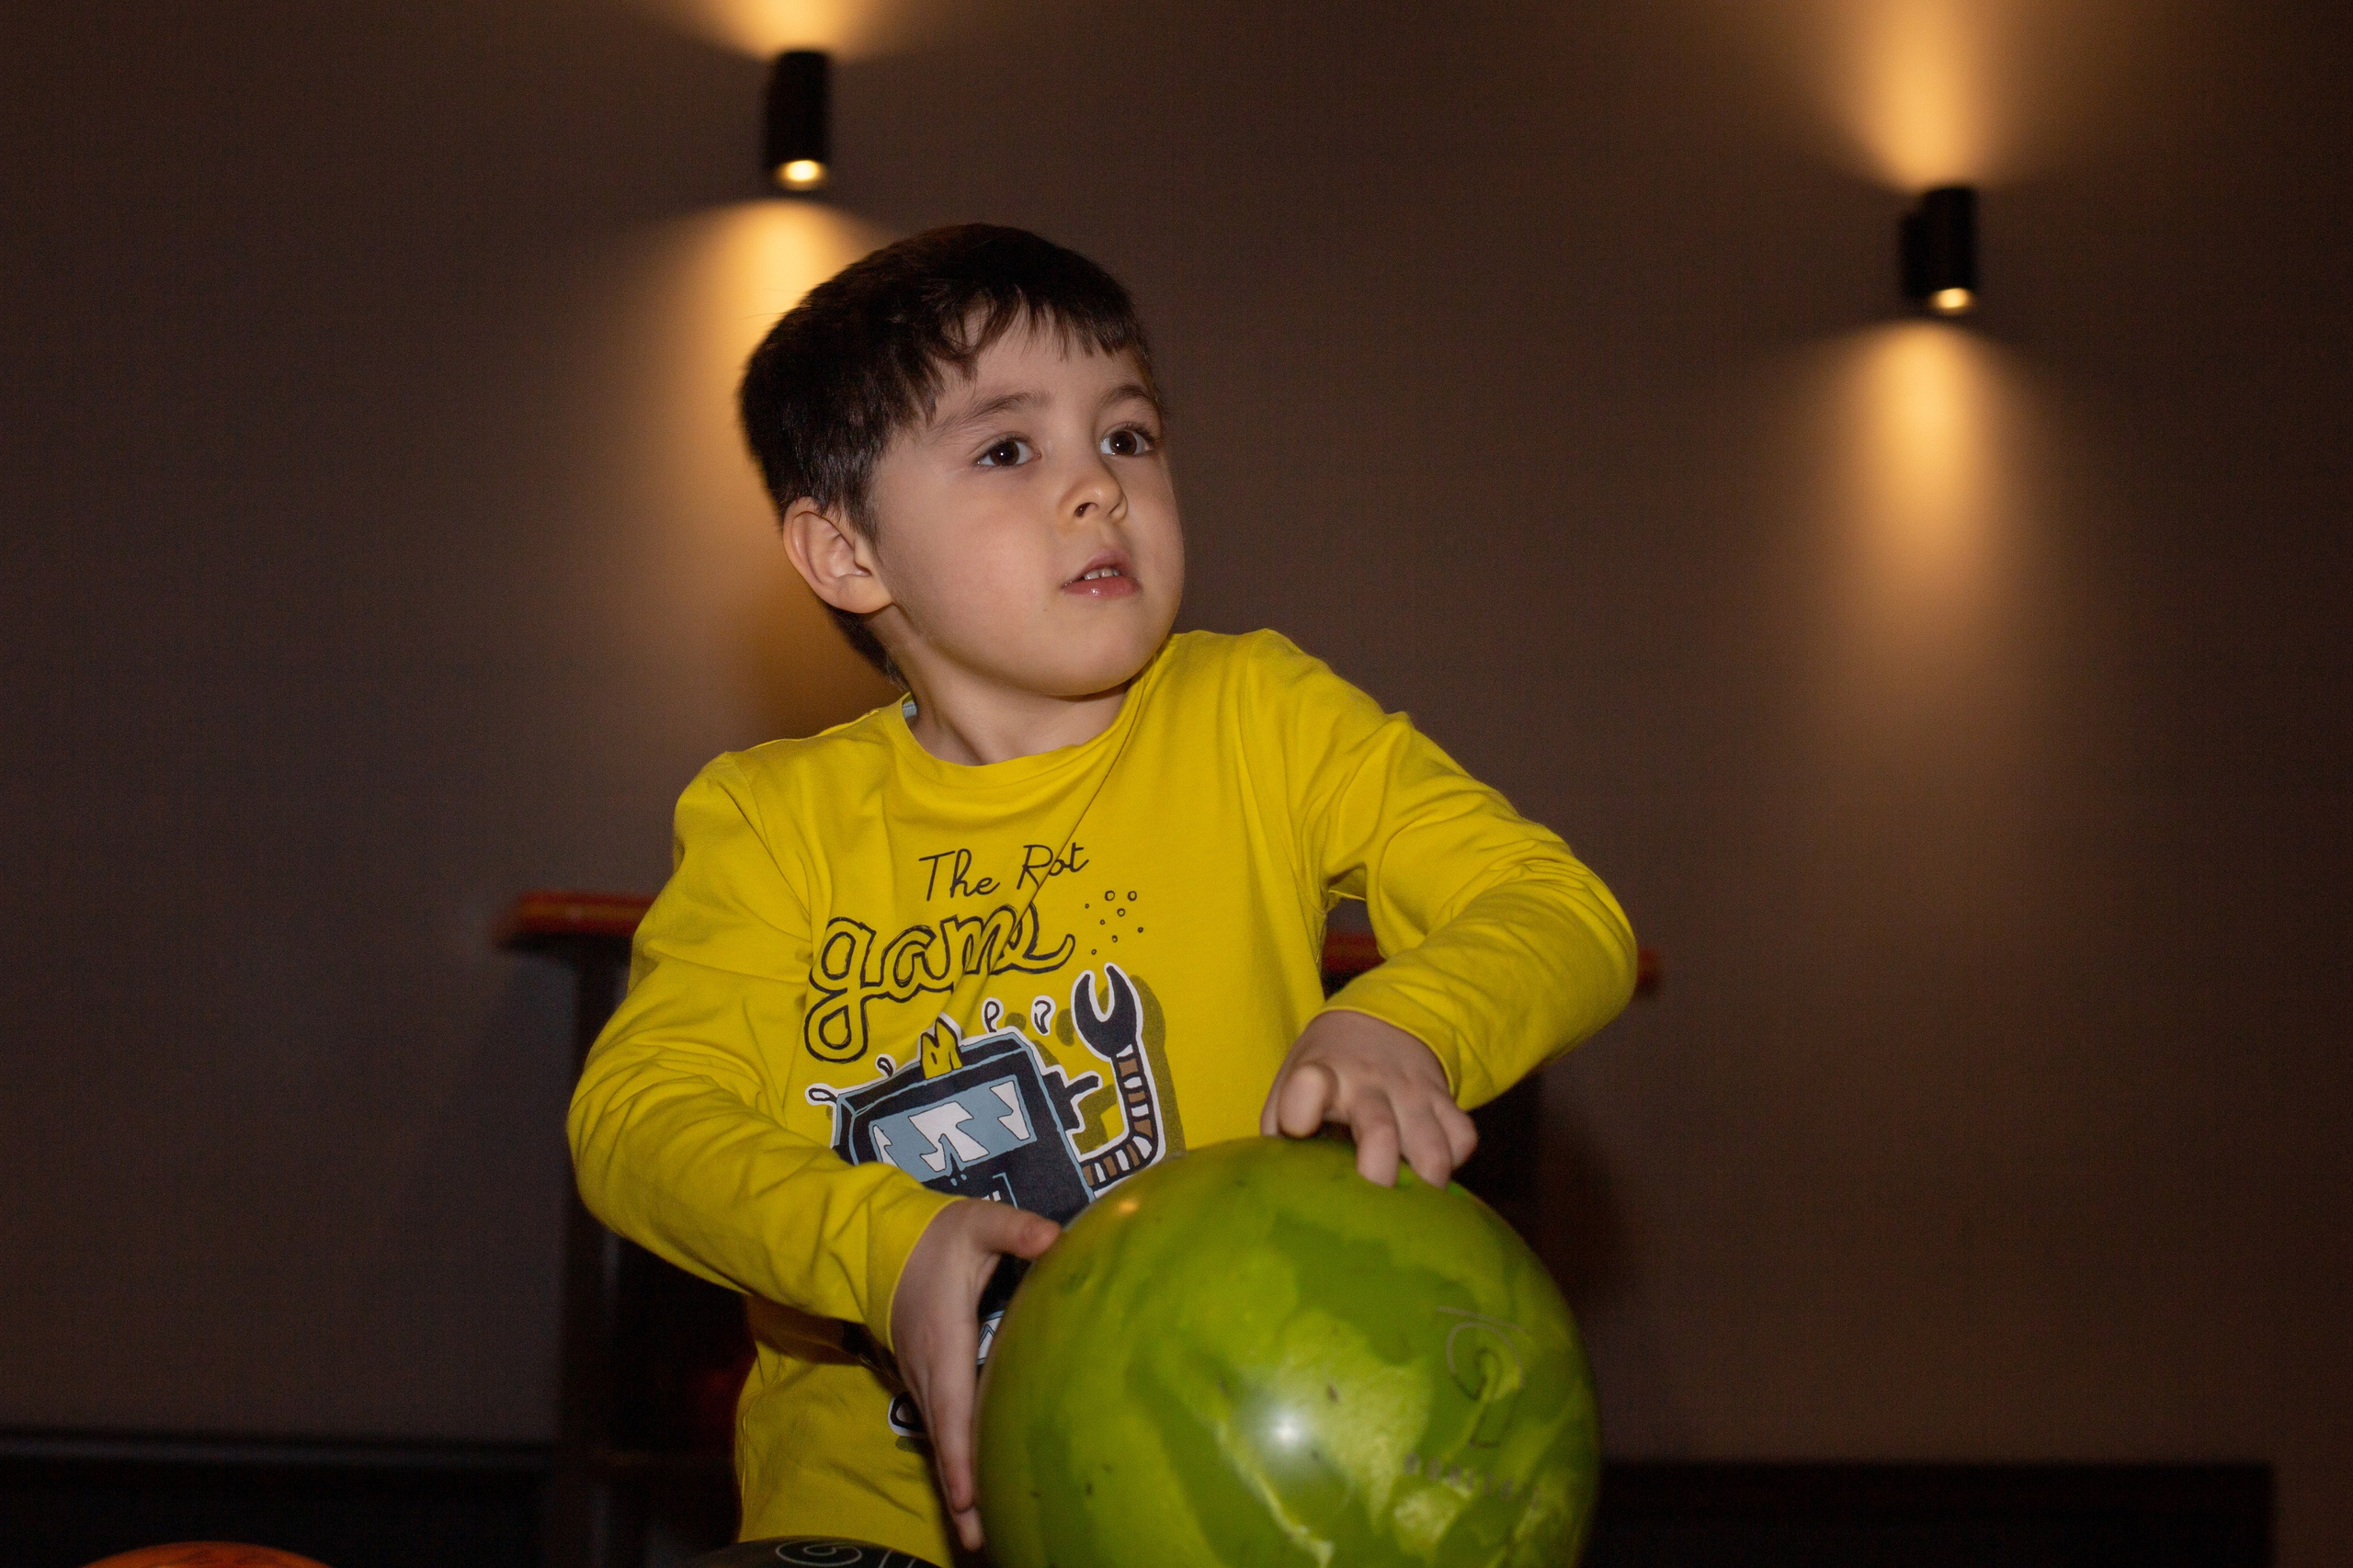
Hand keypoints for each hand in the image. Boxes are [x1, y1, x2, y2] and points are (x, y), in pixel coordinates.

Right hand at [889, 1198, 1060, 1550]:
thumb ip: (1015, 1230)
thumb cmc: (934, 1238)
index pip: (954, 1405)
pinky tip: (974, 1491)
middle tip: (980, 1541)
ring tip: (980, 1535)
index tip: (968, 1497)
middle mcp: (929, 1371)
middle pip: (947, 1442)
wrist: (879, 1244)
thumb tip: (1054, 1237)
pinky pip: (944, 1430)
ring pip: (944, 1441)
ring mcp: (924, 1380)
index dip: (961, 1454)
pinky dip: (957, 1463)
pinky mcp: (929, 1381)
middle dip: (960, 1494)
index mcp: (944, 1341)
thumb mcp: (976, 1224)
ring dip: (958, 1486)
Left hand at [1259, 1010, 1477, 1186]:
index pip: (1309, 1085)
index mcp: (1321, 1076)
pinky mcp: (1444, 1098)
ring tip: (1407, 1204)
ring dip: (1423, 1187)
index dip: (1302, 1108)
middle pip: (1379, 1134)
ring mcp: (1411, 1092)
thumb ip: (1280, 1131)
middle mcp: (1368, 1083)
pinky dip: (1453, 1162)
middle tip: (1368, 1208)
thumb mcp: (1291, 1084)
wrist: (1382, 1019)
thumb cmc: (1327, 1070)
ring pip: (1432, 1150)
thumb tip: (1280, 1189)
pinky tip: (1429, 1167)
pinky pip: (1462, 1139)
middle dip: (1377, 1178)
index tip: (1300, 1128)